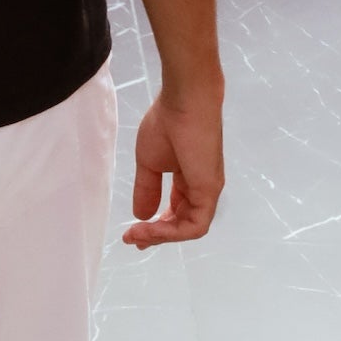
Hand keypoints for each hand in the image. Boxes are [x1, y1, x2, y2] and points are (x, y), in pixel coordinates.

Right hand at [124, 85, 223, 248]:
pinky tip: (149, 227)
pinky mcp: (209, 190)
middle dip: (155, 236)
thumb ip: (147, 189)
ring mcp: (208, 190)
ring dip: (160, 236)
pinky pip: (194, 225)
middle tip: (131, 239)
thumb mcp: (150, 163)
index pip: (176, 212)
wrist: (183, 101)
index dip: (155, 226)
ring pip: (188, 229)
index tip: (132, 231)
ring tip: (136, 235)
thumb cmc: (167, 123)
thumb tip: (141, 214)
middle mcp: (201, 188)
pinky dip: (171, 232)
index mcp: (189, 179)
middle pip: (181, 224)